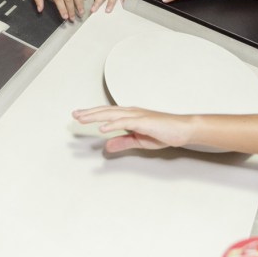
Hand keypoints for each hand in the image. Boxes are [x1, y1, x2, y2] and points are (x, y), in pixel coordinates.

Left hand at [73, 106, 193, 152]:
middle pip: (106, 111)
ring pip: (112, 114)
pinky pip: (125, 122)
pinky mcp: (144, 121)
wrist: (183, 129)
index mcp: (131, 116)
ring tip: (83, 118)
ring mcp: (137, 115)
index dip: (93, 114)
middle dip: (89, 113)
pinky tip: (103, 127)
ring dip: (96, 116)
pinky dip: (113, 124)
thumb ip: (123, 142)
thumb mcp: (139, 141)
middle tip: (75, 115)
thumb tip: (107, 145)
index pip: (108, 113)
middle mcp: (132, 112)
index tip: (80, 116)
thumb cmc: (165, 132)